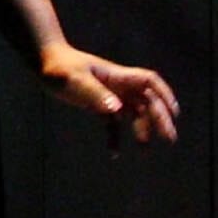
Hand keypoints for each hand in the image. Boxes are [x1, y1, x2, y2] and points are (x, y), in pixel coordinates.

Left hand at [38, 40, 179, 149]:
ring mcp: (109, 95)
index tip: (174, 113)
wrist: (44, 63)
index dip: (165, 95)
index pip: (149, 82)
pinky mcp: (98, 104)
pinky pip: (113, 123)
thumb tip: (117, 110)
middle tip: (169, 139)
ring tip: (145, 150)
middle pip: (146, 101)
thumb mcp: (75, 81)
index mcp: (117, 76)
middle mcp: (118, 85)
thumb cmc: (59, 68)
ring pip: (134, 113)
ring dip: (142, 129)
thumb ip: (95, 95)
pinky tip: (113, 153)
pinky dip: (115, 137)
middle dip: (160, 118)